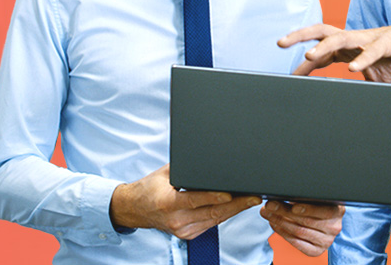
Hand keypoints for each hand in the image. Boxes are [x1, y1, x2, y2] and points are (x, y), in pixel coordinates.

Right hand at [109, 164, 260, 238]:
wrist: (135, 209)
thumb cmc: (150, 187)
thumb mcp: (165, 172)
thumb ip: (186, 166)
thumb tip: (208, 155)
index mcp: (168, 202)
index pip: (195, 200)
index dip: (214, 197)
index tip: (231, 194)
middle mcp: (176, 219)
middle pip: (212, 212)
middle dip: (236, 204)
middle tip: (254, 196)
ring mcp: (183, 230)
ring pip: (215, 219)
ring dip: (235, 209)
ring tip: (251, 199)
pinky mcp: (188, 235)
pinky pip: (212, 223)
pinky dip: (225, 214)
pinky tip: (236, 206)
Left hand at [260, 201, 344, 255]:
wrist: (323, 223)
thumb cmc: (318, 206)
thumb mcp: (316, 198)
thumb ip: (305, 196)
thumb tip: (284, 192)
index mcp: (337, 211)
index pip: (323, 210)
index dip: (307, 209)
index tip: (292, 206)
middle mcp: (334, 227)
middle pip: (306, 221)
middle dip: (284, 212)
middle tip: (270, 205)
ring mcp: (326, 241)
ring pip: (299, 232)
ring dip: (280, 222)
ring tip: (269, 214)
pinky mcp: (316, 251)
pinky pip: (296, 243)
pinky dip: (283, 233)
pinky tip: (275, 224)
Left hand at [278, 22, 390, 82]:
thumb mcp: (369, 75)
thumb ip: (354, 84)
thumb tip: (344, 102)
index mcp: (346, 46)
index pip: (319, 51)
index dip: (304, 63)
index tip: (290, 76)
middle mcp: (352, 39)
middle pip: (321, 30)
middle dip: (300, 35)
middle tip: (281, 43)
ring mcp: (368, 39)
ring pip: (340, 37)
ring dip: (323, 46)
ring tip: (309, 56)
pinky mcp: (386, 43)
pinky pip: (372, 50)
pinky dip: (361, 59)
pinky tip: (352, 68)